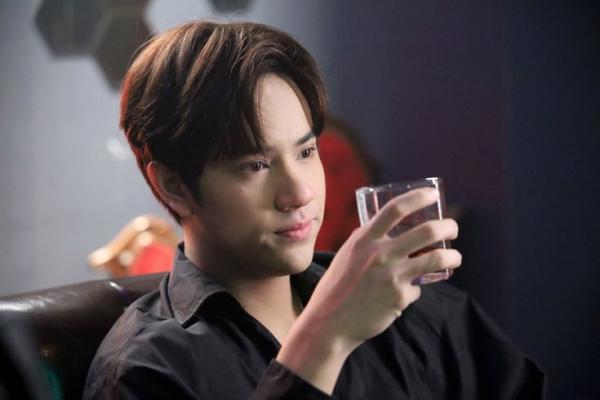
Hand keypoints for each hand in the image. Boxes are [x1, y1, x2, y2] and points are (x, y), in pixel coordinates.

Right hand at [277, 187, 460, 392]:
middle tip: (452, 228)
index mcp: (364, 239)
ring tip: (455, 257)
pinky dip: (414, 289)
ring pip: (436, 259)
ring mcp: (392, 276)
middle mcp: (380, 254)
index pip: (395, 209)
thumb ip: (366, 241)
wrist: (329, 322)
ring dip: (452, 256)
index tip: (433, 195)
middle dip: (448, 227)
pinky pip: (417, 288)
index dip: (418, 197)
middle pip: (426, 231)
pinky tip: (404, 294)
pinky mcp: (400, 298)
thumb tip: (386, 230)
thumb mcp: (347, 254)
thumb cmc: (336, 286)